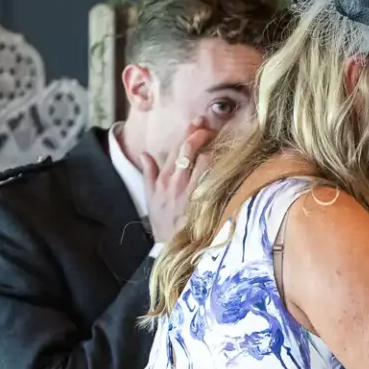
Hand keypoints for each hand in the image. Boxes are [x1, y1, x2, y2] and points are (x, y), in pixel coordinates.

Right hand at [140, 127, 217, 246]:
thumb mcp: (149, 196)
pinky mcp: (200, 200)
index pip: (176, 148)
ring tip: (219, 139)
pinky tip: (223, 159)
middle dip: (199, 133)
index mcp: (162, 178)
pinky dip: (216, 165)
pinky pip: (210, 177)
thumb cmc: (161, 221)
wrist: (170, 245)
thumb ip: (148, 173)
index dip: (188, 132)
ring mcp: (188, 190)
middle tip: (208, 126)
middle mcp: (175, 181)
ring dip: (210, 147)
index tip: (198, 123)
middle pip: (188, 148)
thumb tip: (144, 153)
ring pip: (201, 159)